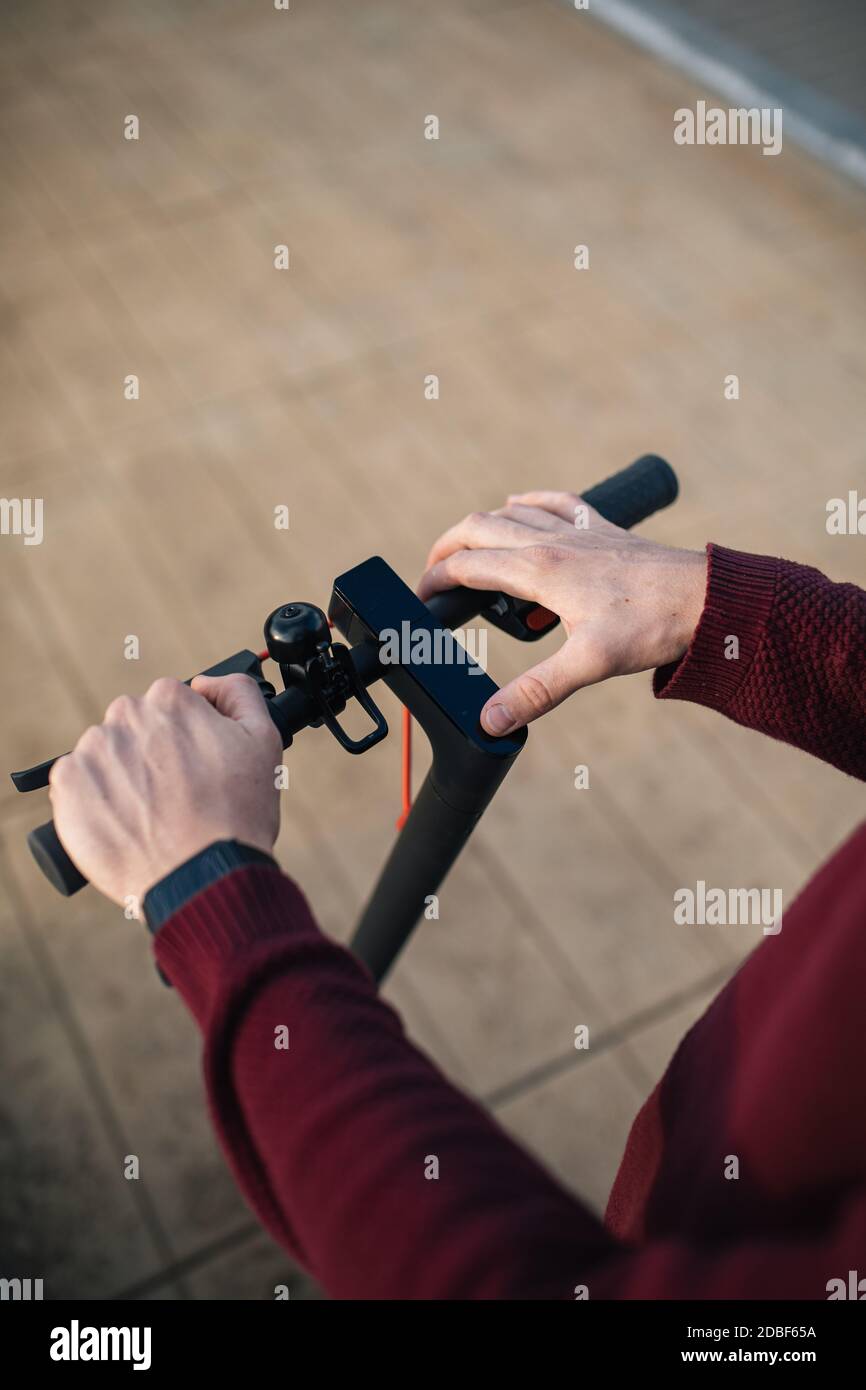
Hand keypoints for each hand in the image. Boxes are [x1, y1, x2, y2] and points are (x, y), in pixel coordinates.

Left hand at [49, 674, 282, 911]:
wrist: (202, 877)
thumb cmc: (236, 815)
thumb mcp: (264, 741)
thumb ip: (238, 693)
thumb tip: (208, 682)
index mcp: (169, 700)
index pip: (172, 705)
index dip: (187, 738)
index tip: (194, 768)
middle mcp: (124, 716)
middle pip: (136, 728)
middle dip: (152, 754)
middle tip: (176, 795)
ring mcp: (92, 753)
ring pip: (107, 757)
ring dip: (123, 777)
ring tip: (151, 815)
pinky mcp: (67, 789)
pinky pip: (78, 786)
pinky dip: (96, 802)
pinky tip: (125, 824)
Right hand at [418, 490, 706, 733]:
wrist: (705, 598)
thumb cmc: (651, 626)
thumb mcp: (588, 665)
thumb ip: (535, 692)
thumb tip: (490, 721)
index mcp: (539, 569)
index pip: (467, 565)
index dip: (435, 581)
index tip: (421, 600)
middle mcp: (551, 540)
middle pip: (478, 527)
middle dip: (446, 547)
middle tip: (432, 574)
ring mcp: (576, 529)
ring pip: (511, 512)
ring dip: (482, 527)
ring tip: (470, 554)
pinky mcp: (600, 528)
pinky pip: (552, 501)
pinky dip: (527, 502)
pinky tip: (519, 505)